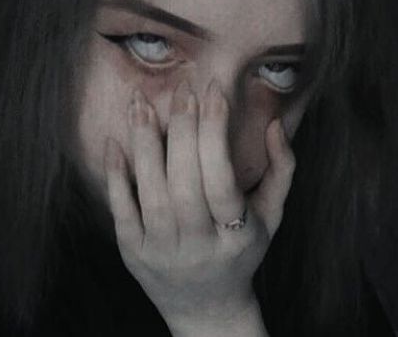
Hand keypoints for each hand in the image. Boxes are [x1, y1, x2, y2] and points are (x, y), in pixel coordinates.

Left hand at [103, 78, 295, 335]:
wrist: (206, 306)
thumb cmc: (242, 249)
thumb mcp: (272, 214)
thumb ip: (282, 168)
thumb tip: (276, 123)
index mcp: (237, 235)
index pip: (222, 181)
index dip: (216, 134)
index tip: (213, 92)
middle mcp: (199, 247)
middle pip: (185, 185)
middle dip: (183, 131)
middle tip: (182, 90)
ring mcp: (163, 253)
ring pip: (152, 194)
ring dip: (145, 145)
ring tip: (141, 104)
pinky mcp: (133, 255)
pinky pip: (121, 211)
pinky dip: (116, 176)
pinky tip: (115, 142)